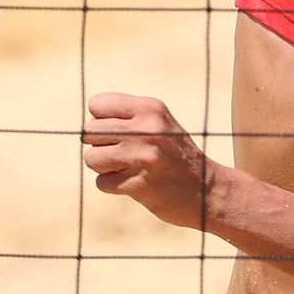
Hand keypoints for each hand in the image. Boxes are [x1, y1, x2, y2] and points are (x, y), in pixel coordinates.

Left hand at [82, 92, 217, 228]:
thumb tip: (87, 126)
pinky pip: (102, 183)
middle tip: (118, 152)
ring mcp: (143, 157)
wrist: (205, 189)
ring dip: (102, 166)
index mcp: (150, 108)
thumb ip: (127, 117)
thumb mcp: (159, 122)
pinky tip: (131, 182)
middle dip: (98, 144)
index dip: (100, 119)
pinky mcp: (139, 185)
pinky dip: (112, 185)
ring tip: (123, 167)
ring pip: (91, 158)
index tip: (113, 130)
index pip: (97, 104)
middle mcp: (146, 129)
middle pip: (90, 131)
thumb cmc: (175, 153)